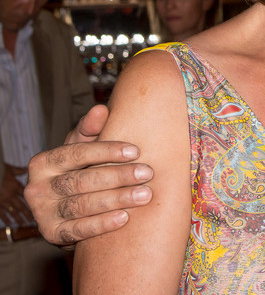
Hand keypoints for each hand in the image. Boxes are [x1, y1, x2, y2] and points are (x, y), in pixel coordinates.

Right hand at [1, 163, 30, 223]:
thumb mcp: (9, 169)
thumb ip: (18, 171)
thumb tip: (26, 169)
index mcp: (16, 186)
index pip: (27, 196)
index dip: (32, 201)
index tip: (38, 206)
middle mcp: (11, 195)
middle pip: (22, 206)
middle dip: (28, 213)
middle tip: (33, 220)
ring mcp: (3, 201)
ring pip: (13, 211)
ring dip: (19, 218)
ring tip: (24, 224)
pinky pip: (2, 214)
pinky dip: (6, 219)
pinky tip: (10, 223)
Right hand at [23, 105, 153, 247]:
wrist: (67, 208)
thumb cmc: (80, 169)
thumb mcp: (82, 147)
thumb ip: (90, 130)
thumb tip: (100, 109)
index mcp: (44, 163)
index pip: (75, 154)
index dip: (106, 151)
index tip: (135, 150)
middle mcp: (38, 188)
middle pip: (81, 181)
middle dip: (117, 176)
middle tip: (147, 173)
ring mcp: (43, 213)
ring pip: (81, 205)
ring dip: (116, 199)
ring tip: (145, 195)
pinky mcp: (52, 235)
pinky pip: (77, 230)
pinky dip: (101, 224)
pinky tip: (124, 218)